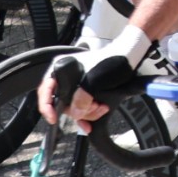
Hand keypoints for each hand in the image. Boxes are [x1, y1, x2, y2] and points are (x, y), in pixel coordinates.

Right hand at [37, 26, 151, 130]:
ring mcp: (77, 86)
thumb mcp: (94, 80)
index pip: (46, 89)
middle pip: (62, 103)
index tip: (53, 118)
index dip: (46, 106)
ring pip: (74, 108)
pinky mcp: (87, 93)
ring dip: (87, 112)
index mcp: (62, 68)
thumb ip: (82, 97)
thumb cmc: (112, 61)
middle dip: (77, 109)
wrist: (131, 58)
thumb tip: (75, 113)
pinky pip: (82, 109)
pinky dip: (89, 114)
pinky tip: (96, 116)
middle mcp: (66, 78)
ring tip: (101, 107)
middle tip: (93, 106)